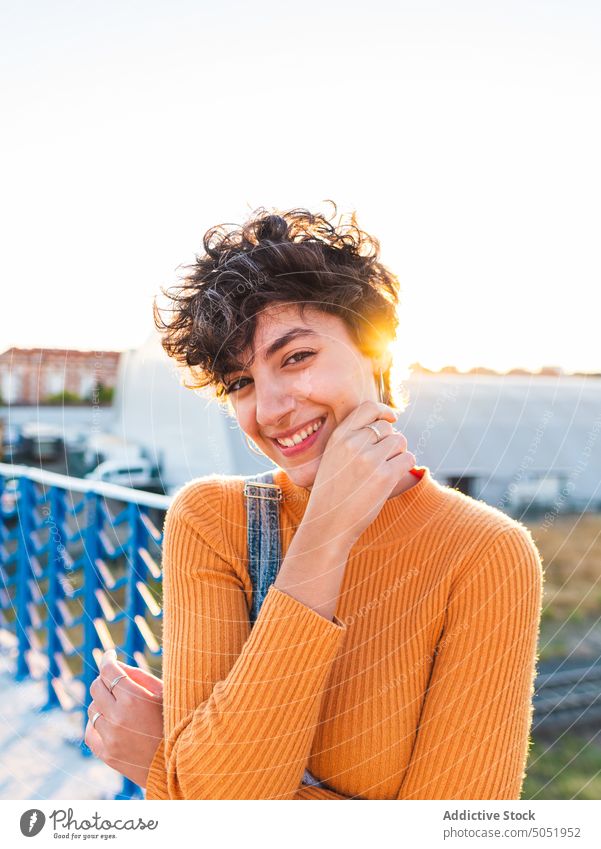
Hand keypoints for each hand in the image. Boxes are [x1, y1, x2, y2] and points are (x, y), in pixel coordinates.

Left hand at [84, 649, 163, 788]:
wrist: (177, 764)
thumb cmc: (174, 722)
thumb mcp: (162, 693)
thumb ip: (138, 675)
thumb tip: (115, 663)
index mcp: (134, 698)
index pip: (109, 671)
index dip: (107, 659)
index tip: (110, 655)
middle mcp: (117, 717)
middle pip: (96, 687)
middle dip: (105, 679)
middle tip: (115, 680)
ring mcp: (109, 737)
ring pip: (92, 709)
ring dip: (102, 703)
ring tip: (120, 706)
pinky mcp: (106, 754)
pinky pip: (89, 731)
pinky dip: (96, 724)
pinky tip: (109, 722)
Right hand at [304, 400, 415, 547]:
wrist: (328, 525)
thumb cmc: (332, 494)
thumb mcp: (332, 458)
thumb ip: (351, 440)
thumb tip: (384, 425)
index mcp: (339, 437)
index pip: (368, 408)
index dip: (384, 411)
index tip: (392, 419)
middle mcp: (353, 443)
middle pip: (387, 428)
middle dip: (390, 442)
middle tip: (383, 461)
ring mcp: (369, 459)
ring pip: (400, 442)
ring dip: (399, 454)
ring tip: (386, 470)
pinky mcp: (384, 476)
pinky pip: (408, 459)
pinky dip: (406, 466)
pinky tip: (394, 477)